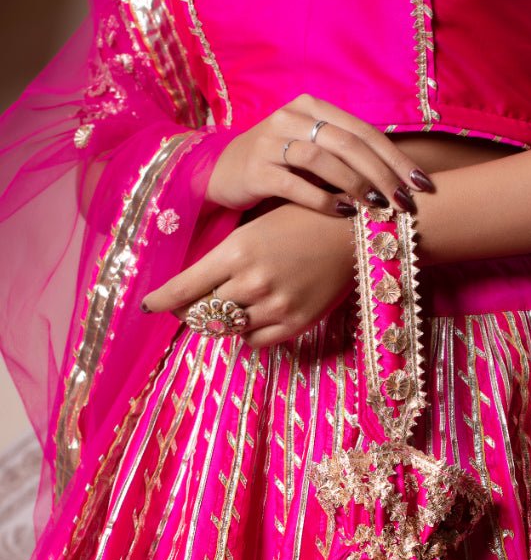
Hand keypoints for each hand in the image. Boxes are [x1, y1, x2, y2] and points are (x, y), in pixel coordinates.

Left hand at [141, 202, 355, 348]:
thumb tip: (198, 286)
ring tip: (227, 307)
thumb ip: (227, 258)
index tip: (148, 306)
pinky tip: (253, 316)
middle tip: (188, 307)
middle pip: (203, 312)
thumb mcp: (256, 228)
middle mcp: (252, 282)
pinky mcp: (295, 323)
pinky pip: (255, 341)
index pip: (185, 288)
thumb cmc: (302, 219)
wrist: (353, 230)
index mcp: (237, 251)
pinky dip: (248, 332)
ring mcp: (274, 306)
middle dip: (191, 311)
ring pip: (229, 328)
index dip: (162, 301)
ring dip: (222, 320)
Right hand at [206, 93, 434, 215]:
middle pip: (349, 143)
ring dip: (356, 184)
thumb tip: (398, 180)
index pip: (364, 131)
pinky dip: (323, 199)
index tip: (422, 185)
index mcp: (313, 107)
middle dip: (383, 174)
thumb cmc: (277, 167)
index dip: (396, 158)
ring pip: (323, 159)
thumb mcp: (311, 153)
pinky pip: (295, 183)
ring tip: (378, 207)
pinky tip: (344, 214)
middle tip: (405, 202)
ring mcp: (271, 141)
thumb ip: (345, 157)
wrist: (220, 173)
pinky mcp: (256, 169)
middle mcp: (292, 117)